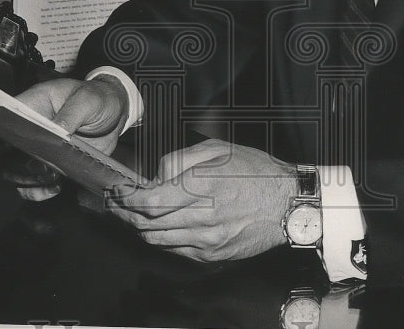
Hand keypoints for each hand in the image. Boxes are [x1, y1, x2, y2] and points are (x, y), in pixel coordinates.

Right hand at [7, 74, 128, 200]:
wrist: (114, 112)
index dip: (3, 133)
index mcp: (33, 104)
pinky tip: (55, 187)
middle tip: (43, 166)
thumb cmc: (97, 98)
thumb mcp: (87, 100)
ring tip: (53, 177)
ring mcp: (36, 149)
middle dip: (17, 164)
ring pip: (14, 171)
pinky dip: (38, 191)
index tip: (17, 144)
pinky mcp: (49, 165)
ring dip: (27, 181)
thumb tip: (54, 133)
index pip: (4, 118)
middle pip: (4, 151)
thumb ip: (70, 115)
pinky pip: (33, 184)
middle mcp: (28, 128)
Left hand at [107, 139, 296, 262]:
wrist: (287, 204)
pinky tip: (161, 227)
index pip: (149, 200)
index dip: (126, 198)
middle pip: (147, 222)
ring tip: (133, 216)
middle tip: (116, 204)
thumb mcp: (217, 149)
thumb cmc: (256, 172)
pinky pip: (175, 250)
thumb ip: (180, 159)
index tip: (117, 192)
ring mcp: (207, 240)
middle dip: (125, 213)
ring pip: (157, 239)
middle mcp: (202, 216)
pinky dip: (162, 239)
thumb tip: (156, 176)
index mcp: (202, 185)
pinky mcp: (213, 255)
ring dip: (140, 228)